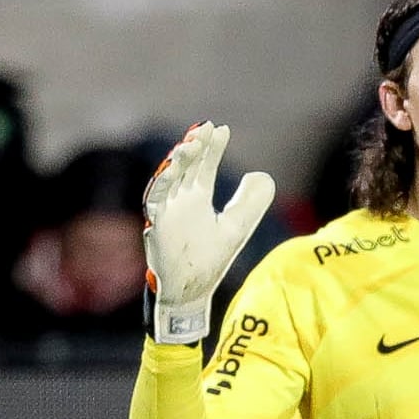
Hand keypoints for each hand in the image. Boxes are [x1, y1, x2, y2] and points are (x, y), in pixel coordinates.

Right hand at [141, 122, 273, 344]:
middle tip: (205, 127)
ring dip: (177, 161)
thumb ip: (251, 203)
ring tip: (190, 144)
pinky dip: (162, 183)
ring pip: (168, 179)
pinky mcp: (155, 225)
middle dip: (194, 146)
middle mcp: (180, 200)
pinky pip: (155, 200)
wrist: (191, 290)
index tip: (221, 129)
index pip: (204, 166)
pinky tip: (171, 168)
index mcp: (197, 199)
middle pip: (186, 166)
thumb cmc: (210, 260)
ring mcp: (166, 211)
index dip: (212, 148)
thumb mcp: (237, 226)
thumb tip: (262, 175)